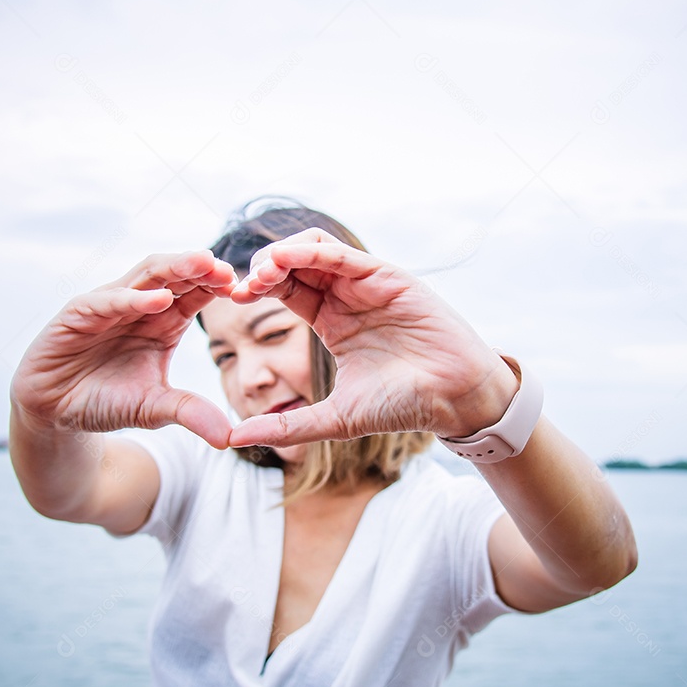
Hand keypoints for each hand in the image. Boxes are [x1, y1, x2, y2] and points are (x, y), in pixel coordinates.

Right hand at [11, 251, 236, 447]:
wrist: (56, 413)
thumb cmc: (107, 401)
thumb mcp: (155, 409)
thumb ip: (190, 414)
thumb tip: (229, 438)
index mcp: (164, 320)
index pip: (196, 293)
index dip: (217, 286)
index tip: (245, 287)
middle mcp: (139, 305)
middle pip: (174, 275)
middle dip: (200, 268)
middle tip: (228, 268)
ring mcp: (107, 305)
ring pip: (144, 277)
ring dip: (173, 269)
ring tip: (202, 264)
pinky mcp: (77, 314)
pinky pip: (107, 300)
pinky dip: (133, 299)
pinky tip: (159, 300)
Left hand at [228, 229, 519, 447]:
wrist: (454, 399)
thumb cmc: (402, 405)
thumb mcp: (335, 418)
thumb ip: (287, 426)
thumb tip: (234, 437)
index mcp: (331, 321)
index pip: (285, 290)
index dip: (256, 289)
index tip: (232, 300)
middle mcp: (346, 296)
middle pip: (293, 263)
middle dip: (262, 269)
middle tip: (240, 287)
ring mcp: (367, 283)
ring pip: (314, 249)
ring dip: (282, 255)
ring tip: (260, 275)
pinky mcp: (388, 276)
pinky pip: (343, 254)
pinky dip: (312, 253)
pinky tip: (286, 261)